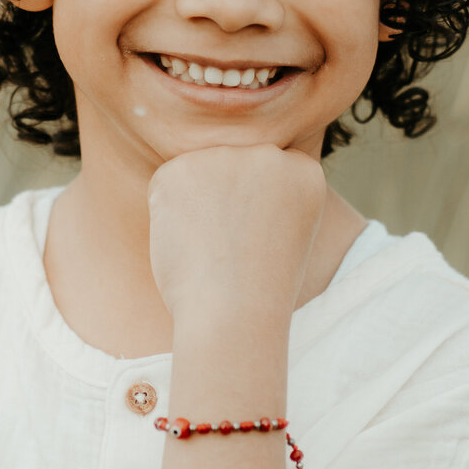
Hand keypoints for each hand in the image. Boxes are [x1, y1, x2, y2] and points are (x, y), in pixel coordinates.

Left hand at [147, 145, 326, 326]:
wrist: (233, 314)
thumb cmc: (258, 290)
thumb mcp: (285, 234)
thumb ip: (267, 197)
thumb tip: (227, 183)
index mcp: (303, 171)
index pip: (267, 174)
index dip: (254, 210)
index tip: (256, 240)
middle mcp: (269, 154)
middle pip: (231, 167)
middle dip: (224, 201)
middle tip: (231, 248)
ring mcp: (225, 157)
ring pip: (198, 174)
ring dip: (195, 206)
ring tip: (210, 247)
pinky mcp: (180, 167)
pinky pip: (165, 185)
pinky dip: (166, 214)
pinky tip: (185, 241)